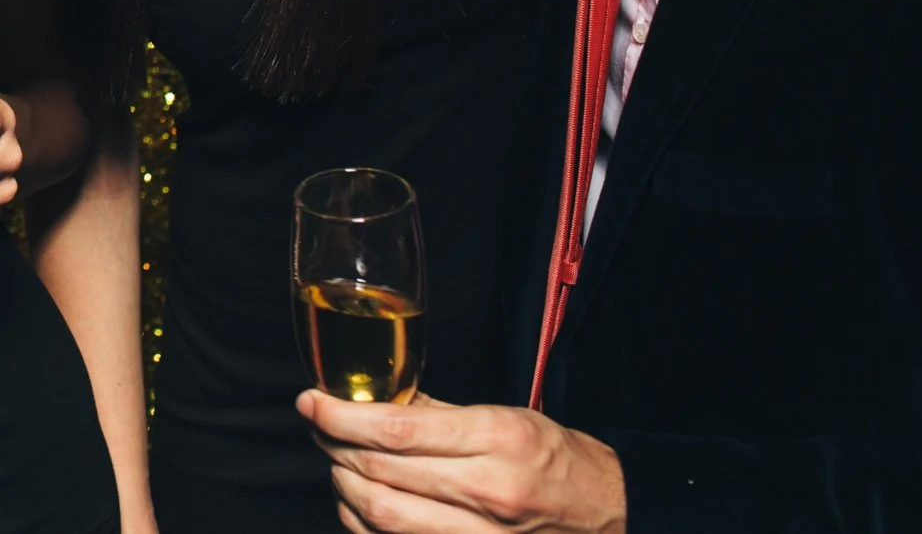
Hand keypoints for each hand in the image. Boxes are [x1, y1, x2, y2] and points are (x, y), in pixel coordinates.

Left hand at [299, 390, 626, 533]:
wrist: (609, 514)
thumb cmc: (557, 460)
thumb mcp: (506, 416)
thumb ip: (436, 410)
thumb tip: (373, 399)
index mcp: (497, 439)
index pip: (396, 429)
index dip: (340, 415)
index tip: (312, 401)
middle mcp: (487, 490)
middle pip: (380, 473)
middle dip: (334, 446)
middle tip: (318, 425)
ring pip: (381, 515)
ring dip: (344, 484)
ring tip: (336, 459)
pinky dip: (364, 522)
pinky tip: (359, 499)